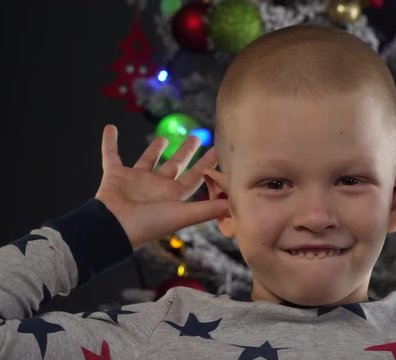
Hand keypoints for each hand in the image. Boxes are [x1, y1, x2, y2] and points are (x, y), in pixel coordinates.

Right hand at [95, 125, 229, 248]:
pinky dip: (109, 143)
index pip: (196, 177)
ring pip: (147, 160)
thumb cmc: (149, 224)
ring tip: (164, 138)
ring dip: (154, 150)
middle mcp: (156, 187)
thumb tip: (236, 205)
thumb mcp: (183, 214)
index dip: (208, 165)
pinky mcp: (115, 176)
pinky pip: (111, 155)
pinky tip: (110, 128)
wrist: (114, 228)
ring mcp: (136, 181)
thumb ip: (209, 209)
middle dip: (186, 153)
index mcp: (173, 196)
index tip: (218, 151)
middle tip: (197, 137)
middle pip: (175, 166)